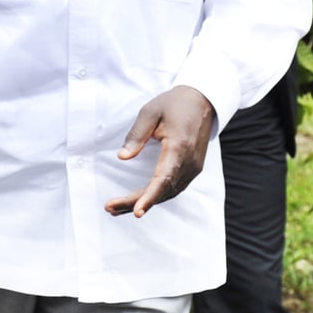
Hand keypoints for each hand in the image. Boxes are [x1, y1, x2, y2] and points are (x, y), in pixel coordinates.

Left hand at [104, 85, 213, 218]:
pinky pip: (173, 187)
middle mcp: (189, 162)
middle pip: (163, 190)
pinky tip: (138, 200)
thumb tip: (123, 157)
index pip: (163, 179)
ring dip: (144, 202)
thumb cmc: (174, 104)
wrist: (202, 101)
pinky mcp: (192, 168)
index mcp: (179, 147)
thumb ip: (136, 135)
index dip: (149, 197)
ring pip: (168, 192)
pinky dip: (156, 196)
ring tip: (117, 208)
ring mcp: (193, 167)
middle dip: (136, 202)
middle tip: (110, 208)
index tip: (137, 211)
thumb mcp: (150, 112)